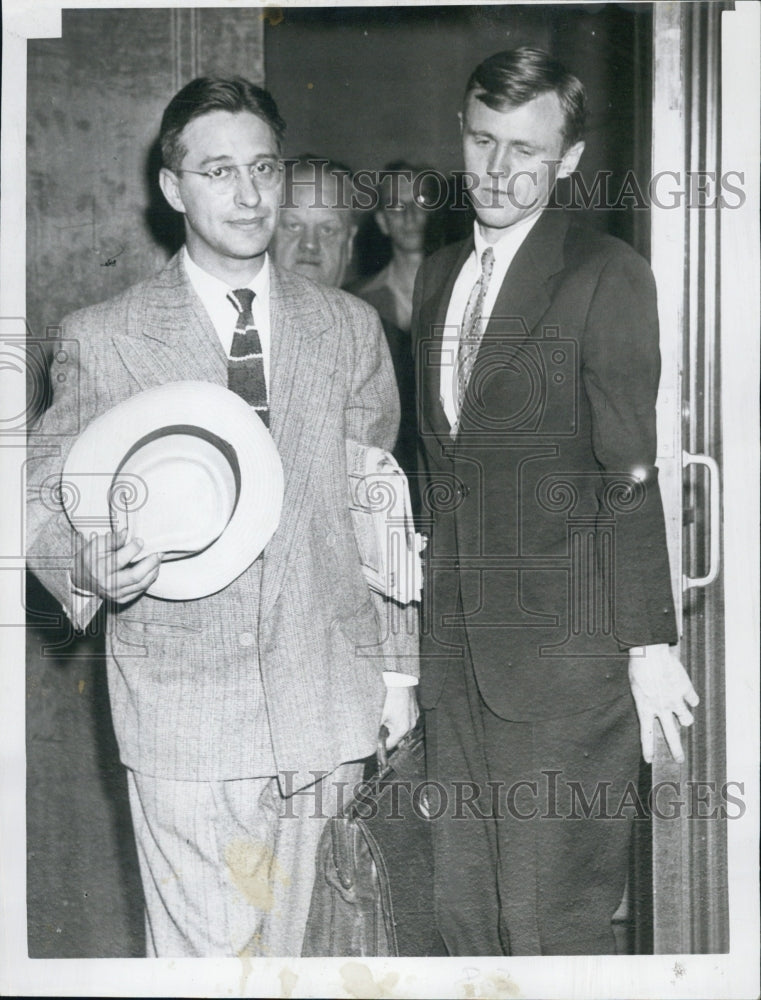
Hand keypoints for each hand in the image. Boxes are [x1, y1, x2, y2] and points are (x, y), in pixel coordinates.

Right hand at [72, 527, 161, 603]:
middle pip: (135, 576)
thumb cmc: (90, 558)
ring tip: (158, 559)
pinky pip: (141, 590)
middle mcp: (108, 584)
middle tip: (159, 553)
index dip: (134, 549)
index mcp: (100, 569)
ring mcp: (115, 594)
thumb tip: (126, 532)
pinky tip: (153, 569)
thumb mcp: (96, 545)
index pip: (120, 559)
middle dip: (150, 563)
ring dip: (153, 571)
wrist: (81, 578)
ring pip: (141, 584)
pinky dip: (149, 579)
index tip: (141, 540)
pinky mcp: (122, 599)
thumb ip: (112, 539)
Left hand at [379, 684, 418, 750]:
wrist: (399, 682)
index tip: (376, 745)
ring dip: (395, 726)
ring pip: (403, 729)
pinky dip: (401, 719)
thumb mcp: (380, 716)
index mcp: (402, 729)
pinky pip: (407, 720)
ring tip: (388, 716)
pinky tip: (395, 711)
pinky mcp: (415, 712)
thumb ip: (377, 730)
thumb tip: (372, 740)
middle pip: (398, 738)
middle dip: (389, 734)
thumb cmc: (389, 698)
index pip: (391, 745)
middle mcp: (411, 726)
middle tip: (381, 727)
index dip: (382, 745)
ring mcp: (414, 718)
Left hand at [628, 644, 699, 763]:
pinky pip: (693, 700)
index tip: (649, 760)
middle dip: (676, 750)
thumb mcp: (636, 686)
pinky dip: (691, 698)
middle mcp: (661, 707)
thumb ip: (645, 700)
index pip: (646, 734)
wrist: (650, 652)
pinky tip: (687, 693)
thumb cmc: (639, 666)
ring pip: (687, 720)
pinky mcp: (685, 690)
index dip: (648, 748)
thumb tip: (653, 706)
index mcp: (645, 707)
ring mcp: (675, 700)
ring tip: (683, 714)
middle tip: (679, 760)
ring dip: (686, 718)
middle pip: (671, 735)